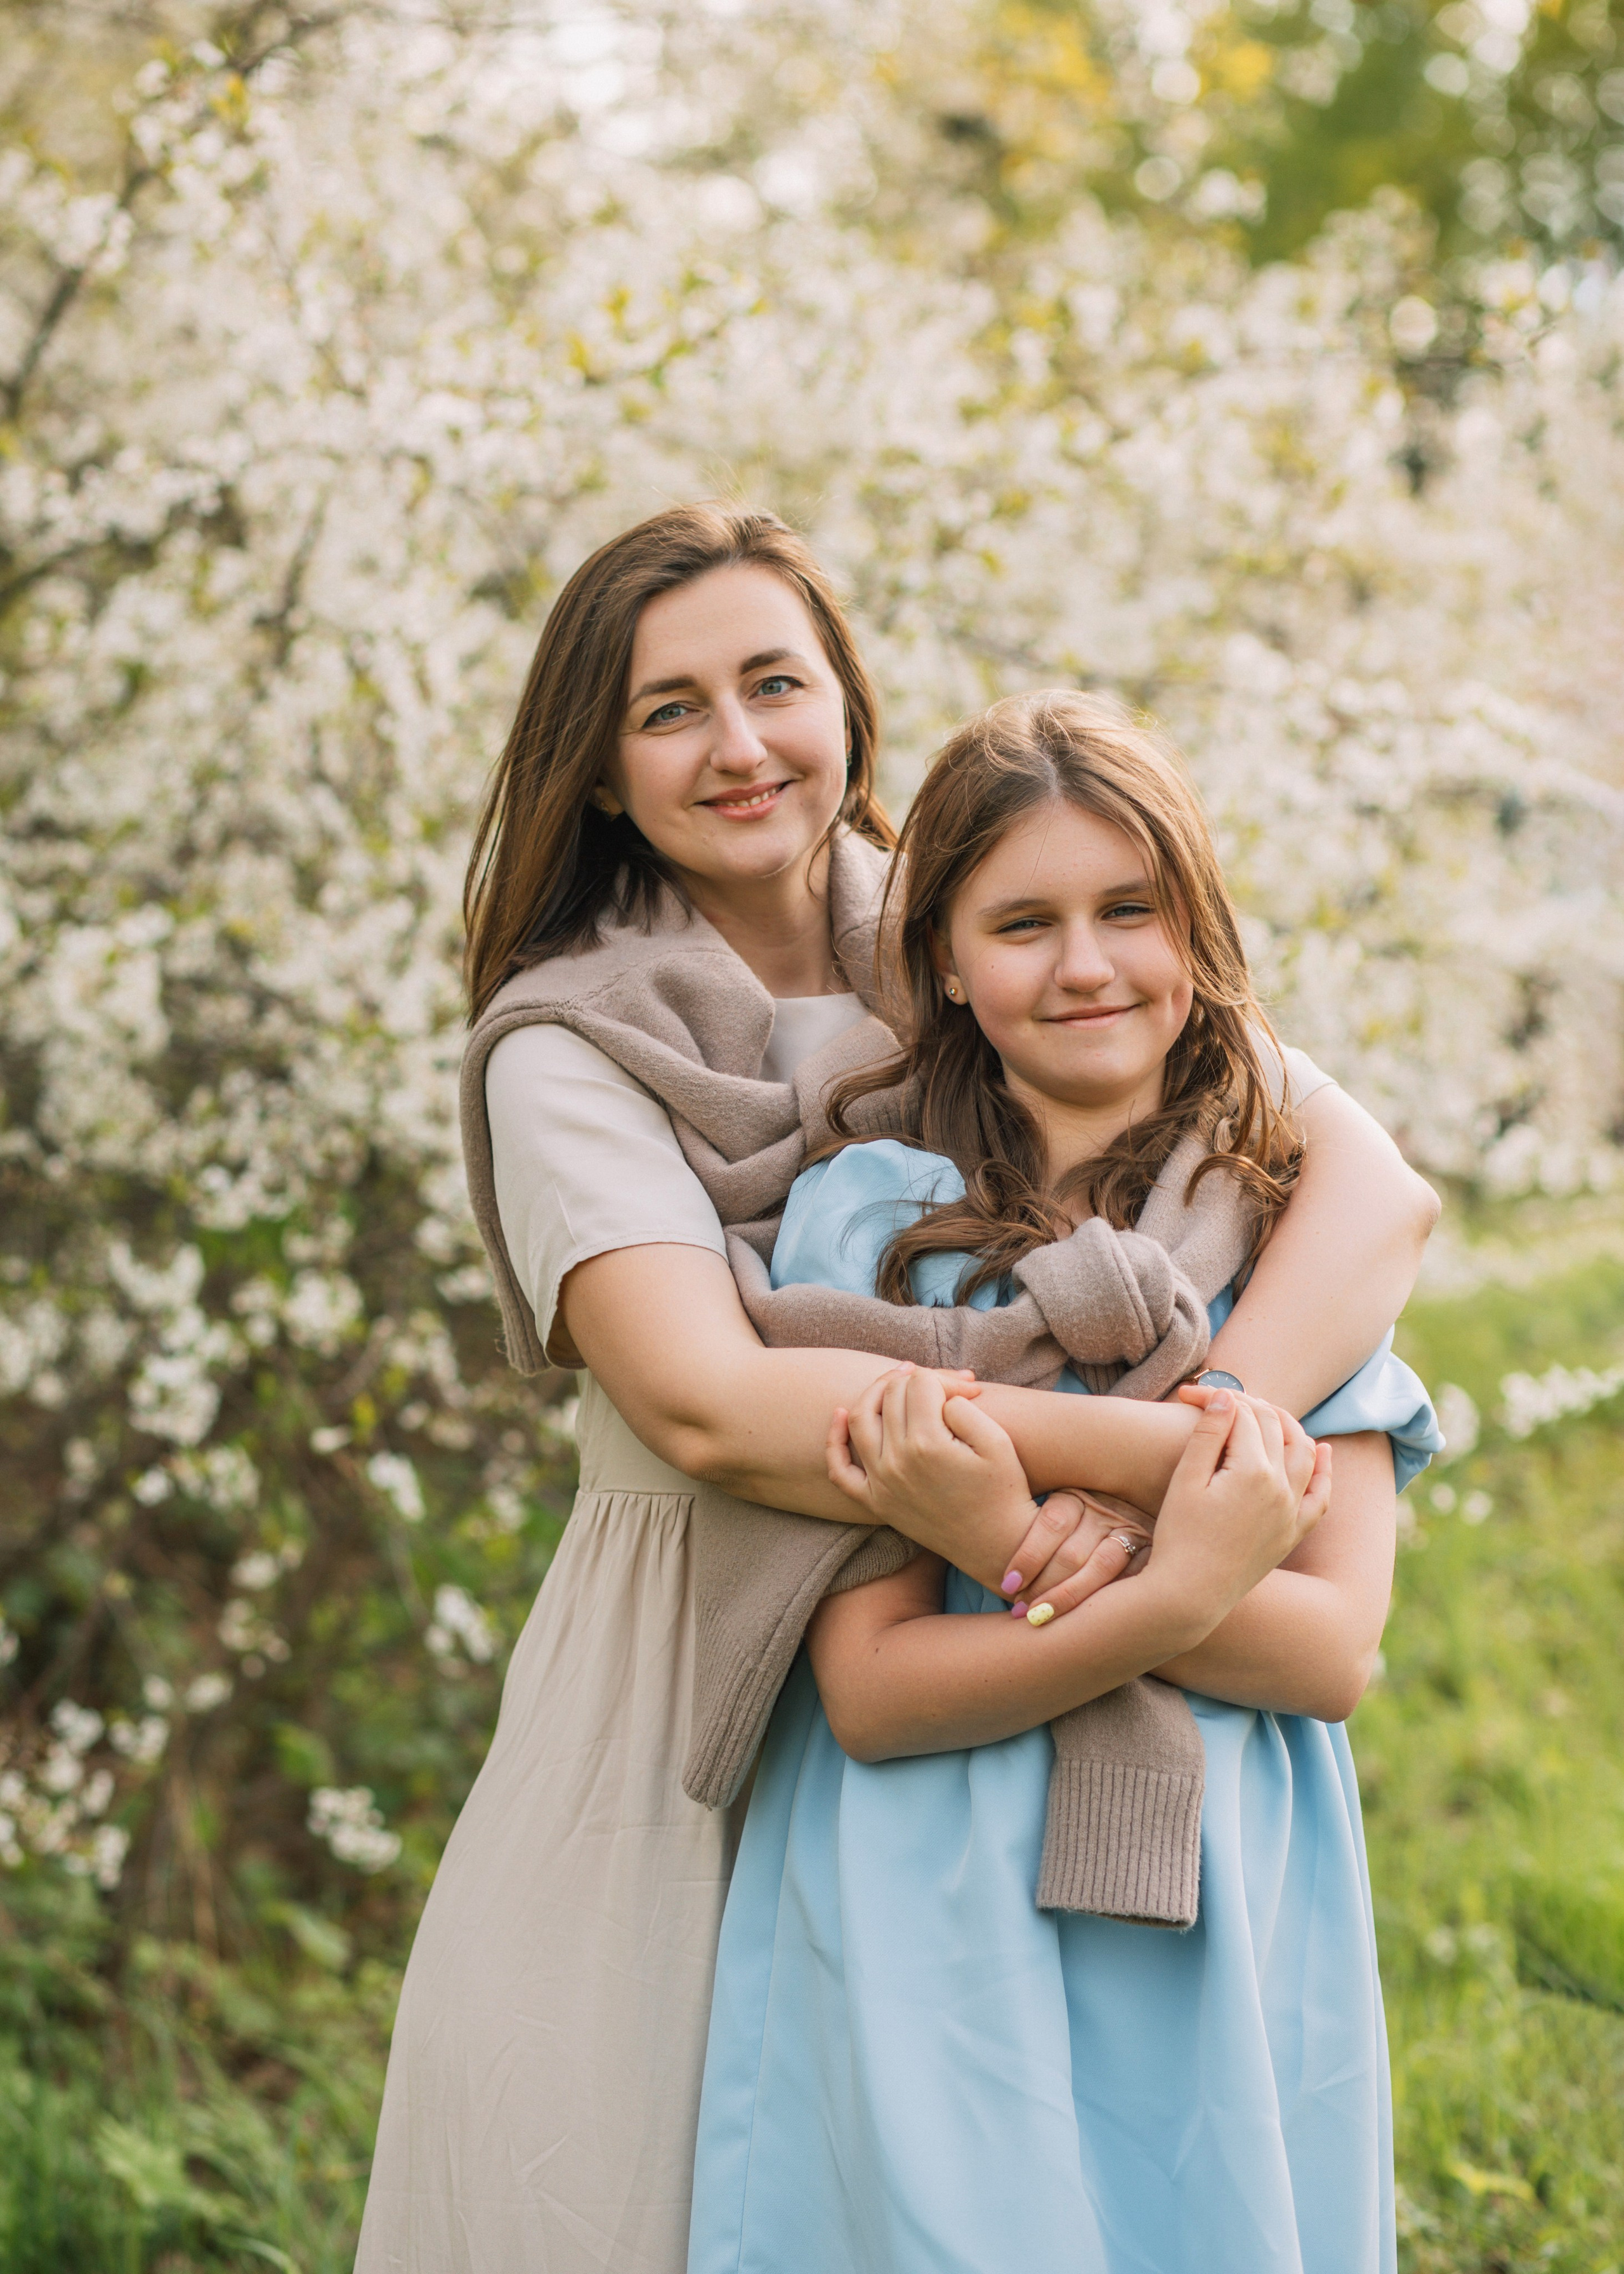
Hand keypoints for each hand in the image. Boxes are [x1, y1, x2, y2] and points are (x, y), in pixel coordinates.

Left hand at [828, 1364, 1043, 1586]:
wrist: (997, 1545)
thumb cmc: (1004, 1490)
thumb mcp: (997, 1441)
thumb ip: (963, 1406)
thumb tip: (936, 1394)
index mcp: (928, 1444)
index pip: (921, 1383)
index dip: (946, 1378)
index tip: (969, 1390)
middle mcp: (896, 1462)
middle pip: (891, 1394)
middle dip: (917, 1380)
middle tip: (942, 1386)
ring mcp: (881, 1483)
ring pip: (860, 1418)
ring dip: (877, 1392)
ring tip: (900, 1382)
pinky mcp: (875, 1502)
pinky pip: (840, 1469)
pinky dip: (835, 1438)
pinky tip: (841, 1413)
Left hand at [1016, 1492, 1152, 1622]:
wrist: (1129, 1522)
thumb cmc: (1062, 1532)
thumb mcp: (1047, 1516)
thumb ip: (1027, 1529)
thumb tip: (997, 1569)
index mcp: (1075, 1496)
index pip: (1052, 1523)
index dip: (1027, 1557)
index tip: (1007, 1585)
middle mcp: (1106, 1511)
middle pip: (1072, 1552)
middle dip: (1043, 1586)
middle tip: (1020, 1611)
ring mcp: (1132, 1531)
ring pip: (1100, 1568)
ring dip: (1068, 1598)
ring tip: (1041, 1618)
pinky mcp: (1151, 1554)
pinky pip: (1128, 1580)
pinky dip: (1104, 1601)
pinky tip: (1085, 1620)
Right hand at [1147, 1390, 1331, 1626]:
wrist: (1189, 1595)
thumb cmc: (1178, 1536)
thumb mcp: (1185, 1480)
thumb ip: (1208, 1434)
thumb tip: (1228, 1396)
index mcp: (1252, 1471)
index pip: (1243, 1416)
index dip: (1217, 1398)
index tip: (1191, 1393)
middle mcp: (1281, 1489)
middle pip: (1274, 1428)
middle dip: (1249, 1406)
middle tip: (1222, 1401)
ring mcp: (1291, 1512)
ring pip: (1304, 1453)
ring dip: (1289, 1427)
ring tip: (1268, 1414)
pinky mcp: (1292, 1534)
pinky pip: (1320, 1497)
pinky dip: (1324, 1471)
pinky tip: (1323, 1452)